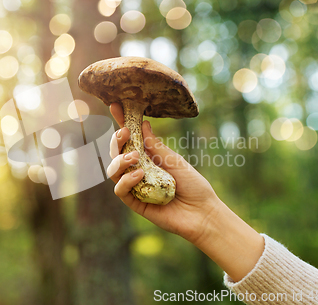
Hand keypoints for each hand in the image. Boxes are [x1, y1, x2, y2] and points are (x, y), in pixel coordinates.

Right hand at [107, 103, 263, 282]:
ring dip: (120, 161)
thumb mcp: (174, 160)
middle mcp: (138, 171)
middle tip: (125, 133)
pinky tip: (139, 175)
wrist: (203, 213)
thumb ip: (156, 145)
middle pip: (116, 153)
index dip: (121, 123)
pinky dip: (126, 180)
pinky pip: (120, 190)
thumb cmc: (193, 185)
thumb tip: (143, 123)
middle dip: (116, 141)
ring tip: (135, 158)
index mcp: (148, 158)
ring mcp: (135, 187)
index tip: (115, 105)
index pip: (130, 139)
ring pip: (113, 171)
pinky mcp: (135, 203)